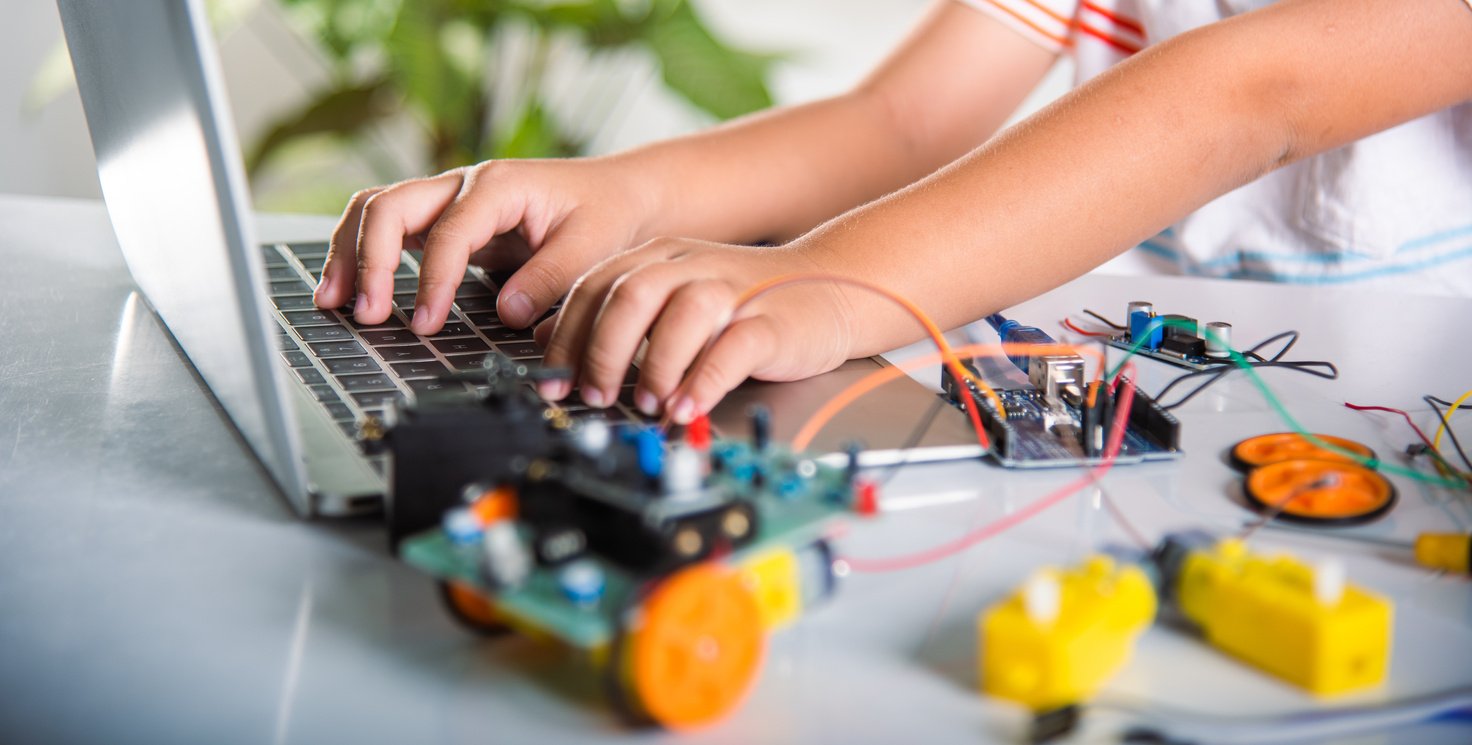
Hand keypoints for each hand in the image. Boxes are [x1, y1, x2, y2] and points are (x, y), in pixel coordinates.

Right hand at [314, 158, 653, 333]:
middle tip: (367, 313)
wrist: (617, 194)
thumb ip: (551, 277)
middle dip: (369, 260)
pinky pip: (388, 227)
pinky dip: (361, 253)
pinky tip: (350, 289)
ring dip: (349, 252)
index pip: (448, 233)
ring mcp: (448, 199)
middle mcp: (463, 185)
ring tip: (334, 301)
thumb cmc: (605, 214)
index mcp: (499, 186)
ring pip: (377, 210)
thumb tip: (507, 312)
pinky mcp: (444, 220)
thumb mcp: (592, 245)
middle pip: (390, 206)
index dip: (431, 281)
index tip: (426, 324)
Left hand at [537, 239, 856, 422]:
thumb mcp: (672, 298)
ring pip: (682, 315)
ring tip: (647, 402)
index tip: (556, 384)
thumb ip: (616, 313)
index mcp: (659, 258)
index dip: (568, 338)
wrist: (833, 287)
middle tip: (596, 395)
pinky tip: (687, 407)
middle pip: (630, 295)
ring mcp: (734, 291)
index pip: (595, 287)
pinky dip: (704, 380)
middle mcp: (692, 266)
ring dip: (655, 365)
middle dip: (603, 352)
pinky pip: (733, 348)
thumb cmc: (745, 302)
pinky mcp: (772, 322)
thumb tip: (553, 341)